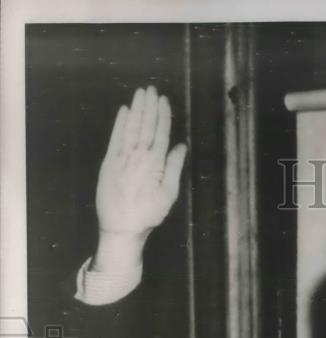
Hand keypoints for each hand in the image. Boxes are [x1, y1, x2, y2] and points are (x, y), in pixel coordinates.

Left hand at [93, 85, 186, 271]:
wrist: (120, 226)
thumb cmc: (149, 213)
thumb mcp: (169, 194)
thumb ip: (174, 167)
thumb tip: (181, 146)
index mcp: (155, 162)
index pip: (161, 133)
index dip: (163, 115)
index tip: (164, 100)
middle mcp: (138, 155)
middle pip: (145, 125)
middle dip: (149, 106)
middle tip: (151, 88)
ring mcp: (121, 156)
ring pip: (131, 127)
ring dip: (136, 109)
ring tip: (140, 93)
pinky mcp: (109, 161)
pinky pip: (116, 136)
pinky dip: (120, 123)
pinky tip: (124, 111)